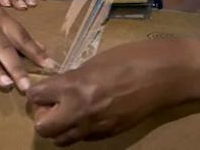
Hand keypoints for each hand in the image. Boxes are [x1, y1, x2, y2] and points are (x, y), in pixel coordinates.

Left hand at [28, 40, 186, 145]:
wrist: (163, 75)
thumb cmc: (130, 59)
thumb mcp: (93, 63)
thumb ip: (72, 78)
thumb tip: (58, 87)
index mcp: (73, 87)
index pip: (36, 97)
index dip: (37, 92)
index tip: (44, 88)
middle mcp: (80, 111)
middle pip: (43, 128)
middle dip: (43, 116)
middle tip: (52, 104)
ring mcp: (95, 126)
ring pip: (62, 140)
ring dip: (60, 128)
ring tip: (69, 112)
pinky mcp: (110, 133)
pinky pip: (84, 139)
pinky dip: (80, 130)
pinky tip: (89, 115)